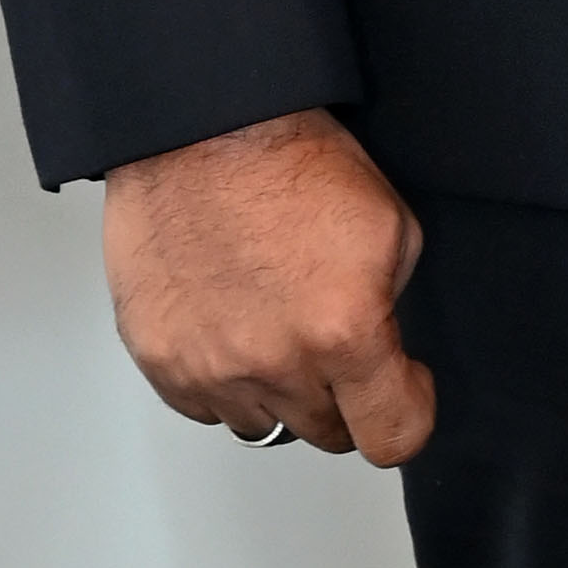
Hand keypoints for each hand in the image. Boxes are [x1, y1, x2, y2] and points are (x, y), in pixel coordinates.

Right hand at [102, 113, 434, 465]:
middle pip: (328, 434)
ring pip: (263, 426)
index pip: (393, 438)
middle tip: (332, 342)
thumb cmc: (289, 162)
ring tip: (274, 328)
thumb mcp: (389, 226)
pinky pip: (203, 406)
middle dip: (343, 398)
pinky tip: (231, 327)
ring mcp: (209, 368)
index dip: (408, 412)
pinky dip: (222, 381)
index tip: (401, 386)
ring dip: (279, 392)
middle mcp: (274, 364)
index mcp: (343, 333)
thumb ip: (393, 306)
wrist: (199, 130)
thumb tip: (385, 351)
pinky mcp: (159, 359)